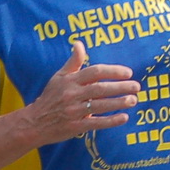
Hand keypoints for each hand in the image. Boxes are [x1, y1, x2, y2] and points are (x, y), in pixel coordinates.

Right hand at [23, 43, 138, 146]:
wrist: (34, 123)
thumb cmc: (50, 98)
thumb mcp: (59, 77)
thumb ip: (73, 62)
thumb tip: (79, 43)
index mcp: (70, 81)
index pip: (95, 72)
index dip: (113, 71)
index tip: (128, 72)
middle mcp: (72, 94)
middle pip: (100, 89)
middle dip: (120, 87)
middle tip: (136, 86)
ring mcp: (74, 111)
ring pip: (100, 105)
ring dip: (119, 103)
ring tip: (133, 100)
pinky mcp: (75, 126)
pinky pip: (96, 123)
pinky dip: (111, 121)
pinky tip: (124, 117)